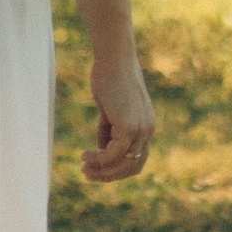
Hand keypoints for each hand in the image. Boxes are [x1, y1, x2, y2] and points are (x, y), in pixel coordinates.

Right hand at [82, 43, 154, 182]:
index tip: (98, 169)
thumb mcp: (111, 106)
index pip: (137, 159)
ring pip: (122, 163)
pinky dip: (98, 158)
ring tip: (84, 169)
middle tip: (88, 174)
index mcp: (146, 125)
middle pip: (132, 167)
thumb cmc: (109, 75)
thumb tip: (103, 147)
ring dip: (102, 170)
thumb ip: (110, 127)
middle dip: (110, 175)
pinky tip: (84, 155)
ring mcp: (140, 130)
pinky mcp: (129, 127)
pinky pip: (112, 153)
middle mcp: (147, 130)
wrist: (114, 57)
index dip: (118, 168)